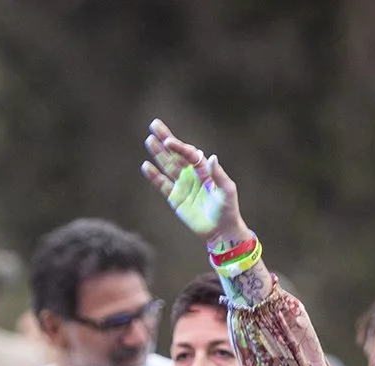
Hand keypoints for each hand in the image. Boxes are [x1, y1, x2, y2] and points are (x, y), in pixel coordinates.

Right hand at [141, 119, 250, 245]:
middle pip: (175, 154)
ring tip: (149, 140)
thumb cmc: (228, 210)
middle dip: (165, 139)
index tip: (168, 141)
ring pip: (167, 166)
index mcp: (204, 170)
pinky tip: (146, 166)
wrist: (221, 231)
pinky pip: (162, 185)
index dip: (179, 146)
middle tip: (154, 124)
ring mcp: (182, 185)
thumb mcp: (227, 191)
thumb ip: (219, 175)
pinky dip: (154, 176)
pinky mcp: (175, 198)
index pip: (189, 153)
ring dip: (158, 153)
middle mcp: (191, 174)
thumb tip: (211, 157)